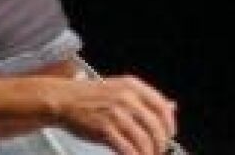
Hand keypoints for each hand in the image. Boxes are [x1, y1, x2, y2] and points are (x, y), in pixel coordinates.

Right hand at [56, 75, 177, 154]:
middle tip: (158, 151)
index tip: (170, 135)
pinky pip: (128, 149)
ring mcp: (116, 113)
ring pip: (144, 141)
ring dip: (149, 153)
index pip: (162, 106)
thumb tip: (171, 107)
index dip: (169, 124)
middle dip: (161, 144)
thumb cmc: (89, 96)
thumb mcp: (120, 89)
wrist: (63, 99)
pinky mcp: (105, 129)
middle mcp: (127, 98)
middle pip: (156, 127)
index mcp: (133, 86)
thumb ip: (145, 98)